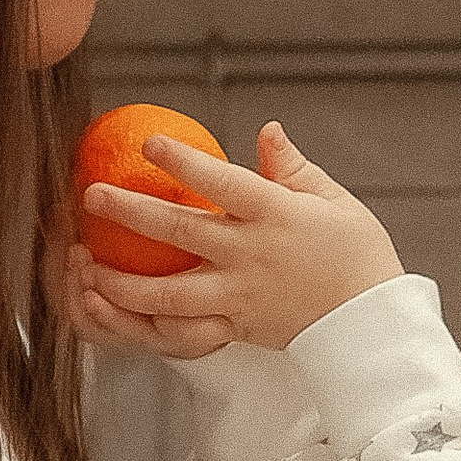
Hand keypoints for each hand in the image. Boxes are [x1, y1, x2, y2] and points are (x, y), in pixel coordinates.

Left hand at [73, 122, 403, 352]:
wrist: (371, 324)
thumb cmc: (358, 255)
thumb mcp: (334, 201)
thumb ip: (292, 168)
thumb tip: (267, 131)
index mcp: (275, 214)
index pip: (221, 181)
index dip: (183, 161)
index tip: (150, 144)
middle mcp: (251, 254)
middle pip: (178, 231)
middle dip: (129, 212)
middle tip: (92, 197)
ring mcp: (240, 295)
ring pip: (168, 292)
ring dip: (123, 281)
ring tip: (89, 268)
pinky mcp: (237, 327)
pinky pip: (186, 330)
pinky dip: (151, 323)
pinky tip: (123, 312)